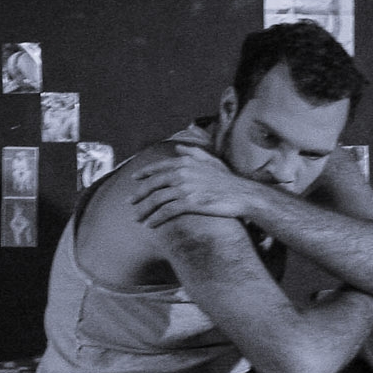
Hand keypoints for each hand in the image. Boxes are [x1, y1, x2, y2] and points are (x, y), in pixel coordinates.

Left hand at [130, 145, 257, 226]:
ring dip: (144, 210)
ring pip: (156, 200)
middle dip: (138, 195)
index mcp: (185, 162)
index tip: (134, 181)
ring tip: (137, 218)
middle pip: (152, 185)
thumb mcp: (212, 161)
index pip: (158, 168)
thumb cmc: (228, 180)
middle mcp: (182, 173)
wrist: (243, 195)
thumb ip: (193, 153)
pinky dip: (156, 219)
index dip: (143, 174)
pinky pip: (166, 212)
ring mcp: (185, 188)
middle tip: (130, 203)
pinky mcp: (189, 203)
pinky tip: (150, 224)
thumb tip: (178, 148)